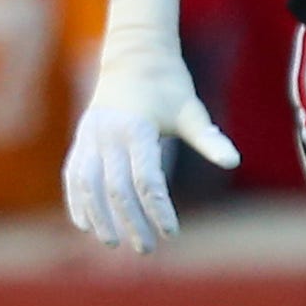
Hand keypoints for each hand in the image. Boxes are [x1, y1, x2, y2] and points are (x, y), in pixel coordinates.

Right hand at [63, 0, 238, 252]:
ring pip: (87, 184)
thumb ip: (209, 138)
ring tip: (113, 243)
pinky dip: (76, 200)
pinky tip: (85, 225)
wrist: (134, 56)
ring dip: (99, 216)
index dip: (159, 209)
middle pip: (116, 188)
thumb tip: (234, 161)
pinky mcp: (80, 138)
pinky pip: (72, 174)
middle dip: (130, 222)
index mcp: (137, 128)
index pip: (146, 180)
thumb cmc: (169, 86)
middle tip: (146, 249)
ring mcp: (89, 135)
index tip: (171, 233)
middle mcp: (108, 133)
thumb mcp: (191, 111)